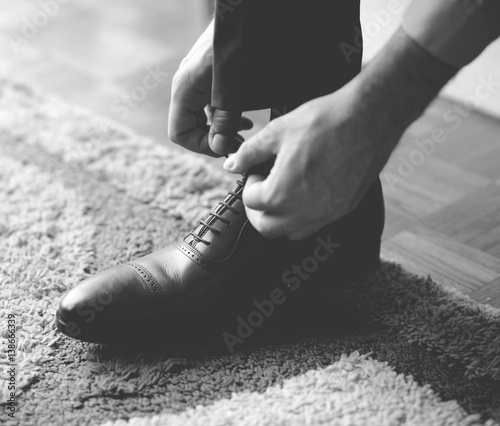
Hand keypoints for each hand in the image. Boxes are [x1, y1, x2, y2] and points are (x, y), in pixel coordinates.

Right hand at [168, 21, 252, 155]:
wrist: (244, 13)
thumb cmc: (237, 45)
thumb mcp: (232, 87)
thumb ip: (225, 119)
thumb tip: (218, 147)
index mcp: (184, 91)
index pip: (179, 133)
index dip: (202, 146)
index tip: (226, 149)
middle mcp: (186, 87)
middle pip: (190, 127)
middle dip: (213, 140)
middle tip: (239, 146)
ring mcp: (197, 81)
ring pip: (202, 117)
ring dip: (222, 130)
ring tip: (245, 136)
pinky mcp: (210, 76)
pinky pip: (212, 105)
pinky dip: (226, 116)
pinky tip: (245, 121)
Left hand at [223, 85, 390, 239]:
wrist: (368, 118)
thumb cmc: (323, 122)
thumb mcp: (277, 132)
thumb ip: (249, 153)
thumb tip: (231, 165)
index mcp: (281, 193)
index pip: (251, 201)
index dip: (249, 184)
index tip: (257, 171)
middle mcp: (303, 211)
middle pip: (267, 227)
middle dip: (258, 211)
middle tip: (262, 191)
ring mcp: (325, 214)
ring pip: (291, 233)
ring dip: (280, 219)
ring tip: (283, 194)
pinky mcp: (344, 210)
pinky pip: (316, 226)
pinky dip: (303, 219)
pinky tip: (306, 196)